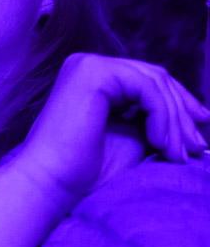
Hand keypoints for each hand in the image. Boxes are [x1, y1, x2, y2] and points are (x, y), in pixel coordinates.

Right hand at [17, 53, 208, 201]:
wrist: (51, 182)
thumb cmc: (85, 169)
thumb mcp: (132, 137)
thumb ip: (154, 119)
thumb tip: (197, 115)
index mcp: (92, 77)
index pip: (149, 79)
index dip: (180, 105)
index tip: (197, 136)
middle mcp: (87, 64)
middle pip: (155, 76)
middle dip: (182, 113)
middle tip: (196, 147)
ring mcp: (87, 65)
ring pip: (154, 81)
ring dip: (174, 120)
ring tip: (176, 153)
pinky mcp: (92, 73)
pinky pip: (146, 87)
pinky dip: (161, 116)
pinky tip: (158, 143)